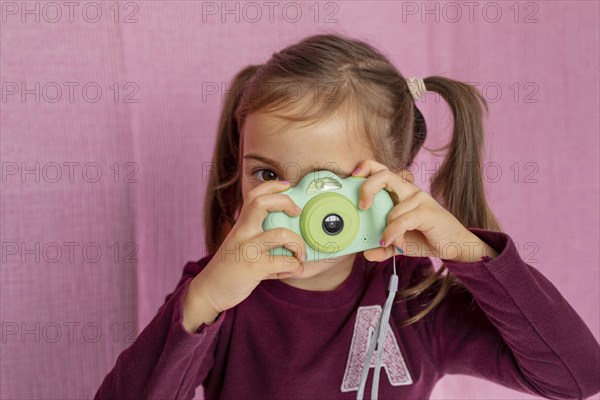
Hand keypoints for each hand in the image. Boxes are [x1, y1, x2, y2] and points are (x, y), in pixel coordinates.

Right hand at [187, 180, 306, 314]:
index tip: (288, 186)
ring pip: (281, 234)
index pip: (254, 195)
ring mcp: (247, 250)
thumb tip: (288, 230)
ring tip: (300, 254)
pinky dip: (295, 266)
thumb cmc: (229, 267)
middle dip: (286, 202)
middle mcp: (242, 233)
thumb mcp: (239, 243)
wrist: (209, 290)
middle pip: (262, 203)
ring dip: (298, 244)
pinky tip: (293, 270)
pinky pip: (284, 262)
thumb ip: (257, 234)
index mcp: (241, 225)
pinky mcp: (253, 268)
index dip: (273, 185)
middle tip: (297, 213)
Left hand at [352, 159, 496, 262]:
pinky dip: (393, 233)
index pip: (381, 171)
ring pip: (392, 208)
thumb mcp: (400, 243)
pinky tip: (394, 243)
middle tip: (362, 206)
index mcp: (400, 192)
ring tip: (389, 241)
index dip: (366, 168)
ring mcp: (419, 199)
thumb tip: (367, 253)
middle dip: (368, 187)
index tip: (353, 177)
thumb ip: (383, 247)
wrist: (455, 245)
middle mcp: (409, 191)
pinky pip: (402, 220)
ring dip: (387, 228)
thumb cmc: (427, 237)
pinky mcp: (427, 212)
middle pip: (385, 174)